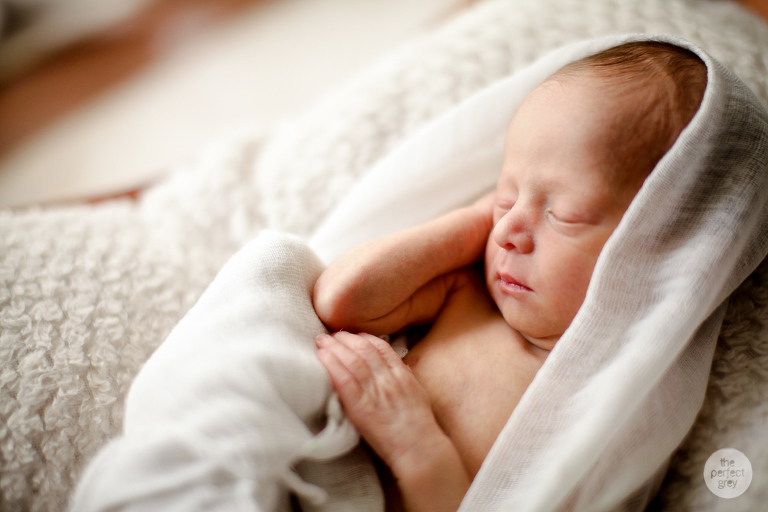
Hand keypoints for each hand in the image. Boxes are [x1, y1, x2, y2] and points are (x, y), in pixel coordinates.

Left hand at [315, 332, 440, 469]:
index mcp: (402, 375)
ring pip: (352, 361)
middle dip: (345, 339)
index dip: (364, 338)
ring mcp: (375, 392)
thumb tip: (400, 365)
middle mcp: (388, 379)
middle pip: (363, 350)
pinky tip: (322, 357)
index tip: (353, 335)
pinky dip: (332, 366)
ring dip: (334, 347)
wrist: (419, 448)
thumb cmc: (421, 427)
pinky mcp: (361, 407)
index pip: (381, 347)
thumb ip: (407, 378)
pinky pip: (344, 381)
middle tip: (331, 334)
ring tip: (321, 340)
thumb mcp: (419, 394)